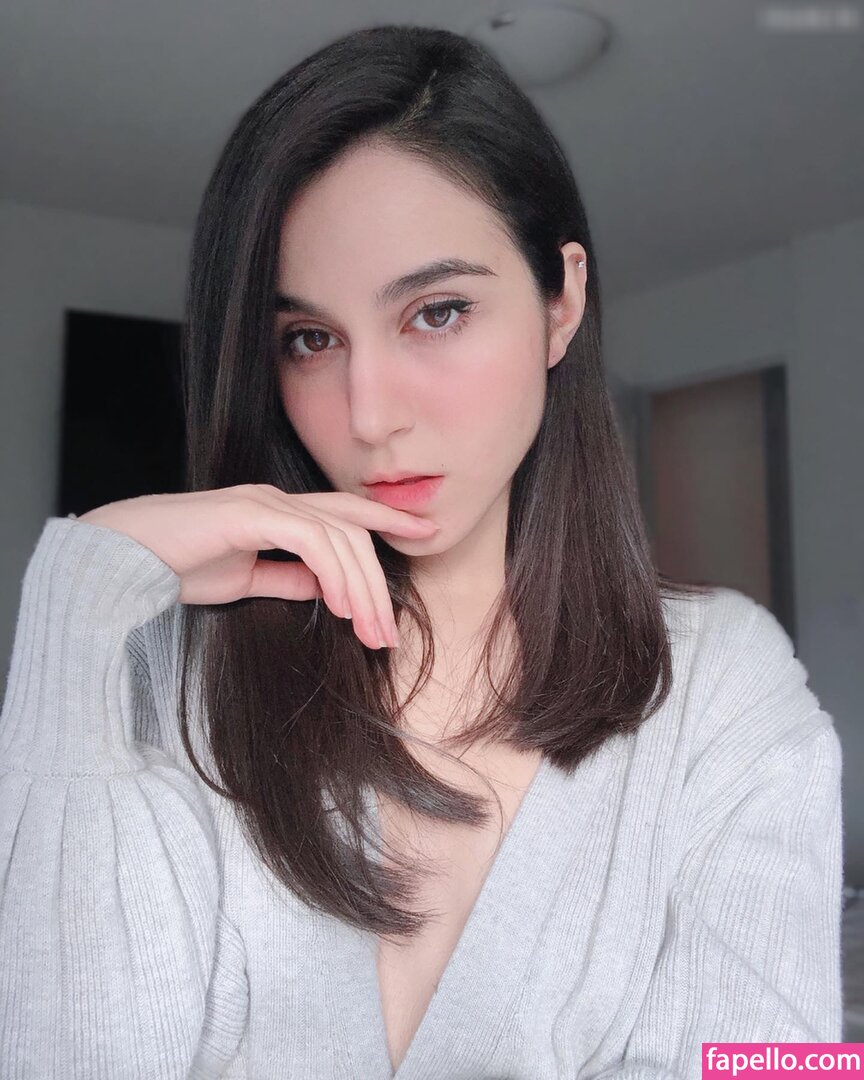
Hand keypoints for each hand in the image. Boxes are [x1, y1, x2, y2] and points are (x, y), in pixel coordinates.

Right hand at [77, 484, 439, 648]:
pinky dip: (335, 573)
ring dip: (362, 589)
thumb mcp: (245, 579)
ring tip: (372, 633)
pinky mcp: (252, 513)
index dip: (389, 521)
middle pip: (352, 531)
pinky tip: (343, 606)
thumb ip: (285, 578)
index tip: (426, 535)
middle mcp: (279, 500)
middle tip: (390, 634)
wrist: (125, 557)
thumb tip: (324, 587)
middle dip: (379, 582)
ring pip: (340, 538)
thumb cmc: (179, 566)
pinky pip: (312, 540)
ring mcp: (266, 503)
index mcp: (280, 512)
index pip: (346, 514)